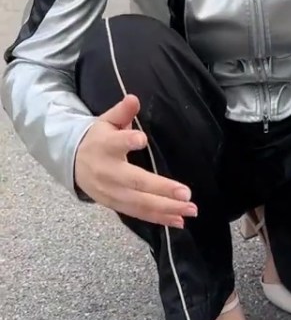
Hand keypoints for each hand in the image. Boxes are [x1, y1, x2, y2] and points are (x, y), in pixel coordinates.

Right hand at [75, 94, 197, 227]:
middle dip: (161, 189)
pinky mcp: (115, 205)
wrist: (72, 163)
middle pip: (135, 182)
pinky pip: (139, 214)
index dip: (127, 141)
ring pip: (140, 204)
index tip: (141, 139)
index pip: (115, 143)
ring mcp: (111, 192)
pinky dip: (159, 219)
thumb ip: (121, 112)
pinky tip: (179, 221)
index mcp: (104, 146)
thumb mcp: (106, 122)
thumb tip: (133, 98)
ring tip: (190, 210)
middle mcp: (108, 172)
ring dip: (166, 209)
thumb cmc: (97, 140)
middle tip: (186, 194)